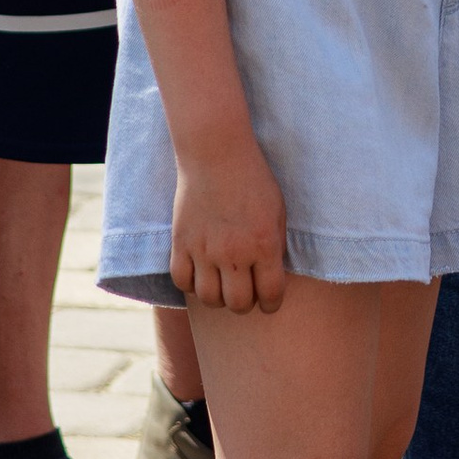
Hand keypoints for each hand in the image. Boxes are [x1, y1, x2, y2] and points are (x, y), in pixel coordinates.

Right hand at [171, 137, 287, 312]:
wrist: (216, 153)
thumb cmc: (253, 179)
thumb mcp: (278, 211)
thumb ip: (275, 247)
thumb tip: (271, 277)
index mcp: (264, 244)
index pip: (270, 295)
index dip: (271, 304)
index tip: (268, 301)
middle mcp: (235, 252)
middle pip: (238, 303)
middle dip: (244, 303)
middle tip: (244, 291)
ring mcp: (205, 249)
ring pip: (209, 298)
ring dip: (217, 297)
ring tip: (222, 284)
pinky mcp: (181, 242)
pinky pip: (182, 281)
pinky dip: (191, 284)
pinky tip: (200, 273)